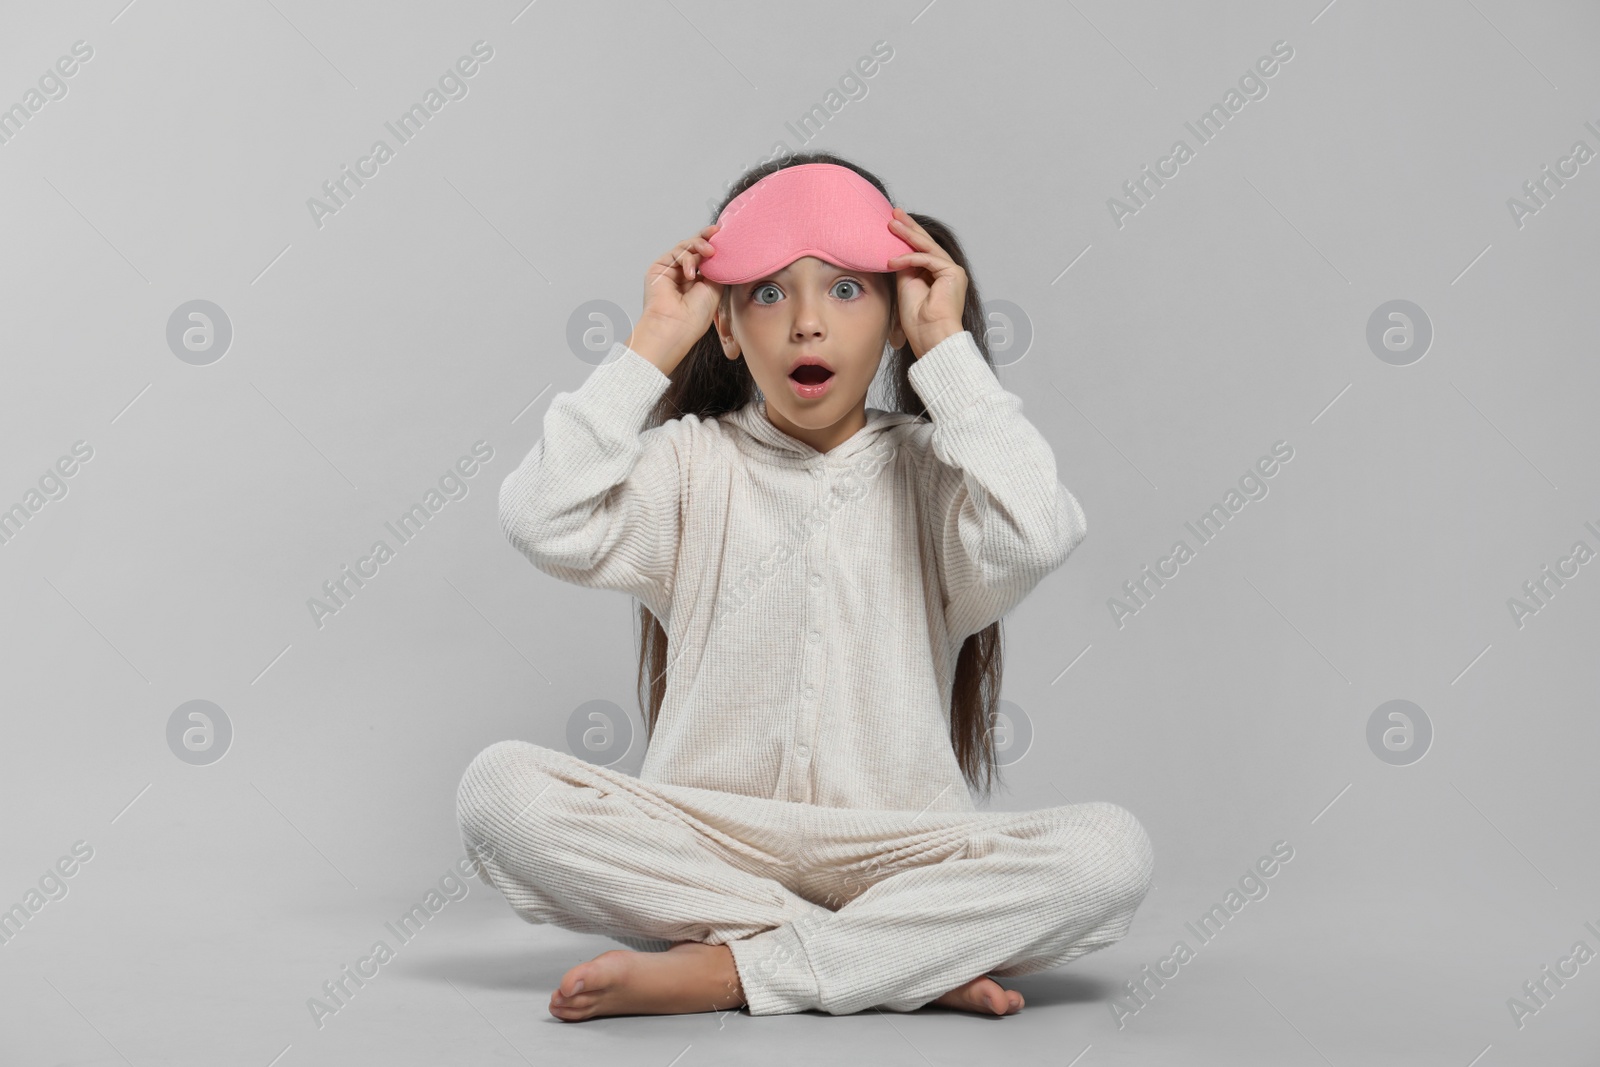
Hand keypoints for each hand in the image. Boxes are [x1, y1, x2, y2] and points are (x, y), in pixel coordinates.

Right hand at [627, 224, 723, 372]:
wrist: (676, 326)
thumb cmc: (696, 315)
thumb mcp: (715, 287)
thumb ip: (716, 268)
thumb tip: (720, 251)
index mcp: (699, 282)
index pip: (706, 258)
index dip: (714, 245)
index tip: (724, 235)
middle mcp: (684, 275)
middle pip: (695, 248)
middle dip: (706, 238)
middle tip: (716, 232)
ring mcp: (671, 271)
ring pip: (686, 247)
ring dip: (699, 246)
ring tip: (709, 253)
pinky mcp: (659, 268)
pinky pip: (676, 253)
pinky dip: (686, 259)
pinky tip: (690, 274)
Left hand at [886, 207, 965, 357]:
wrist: (931, 336)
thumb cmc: (918, 320)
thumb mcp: (906, 286)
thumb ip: (904, 267)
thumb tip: (894, 251)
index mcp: (938, 275)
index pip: (921, 250)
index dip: (907, 236)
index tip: (892, 224)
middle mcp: (948, 271)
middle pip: (926, 243)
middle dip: (909, 227)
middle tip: (894, 213)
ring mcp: (953, 271)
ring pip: (927, 247)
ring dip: (907, 234)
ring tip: (891, 224)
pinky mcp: (953, 273)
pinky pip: (927, 259)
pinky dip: (908, 258)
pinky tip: (892, 261)